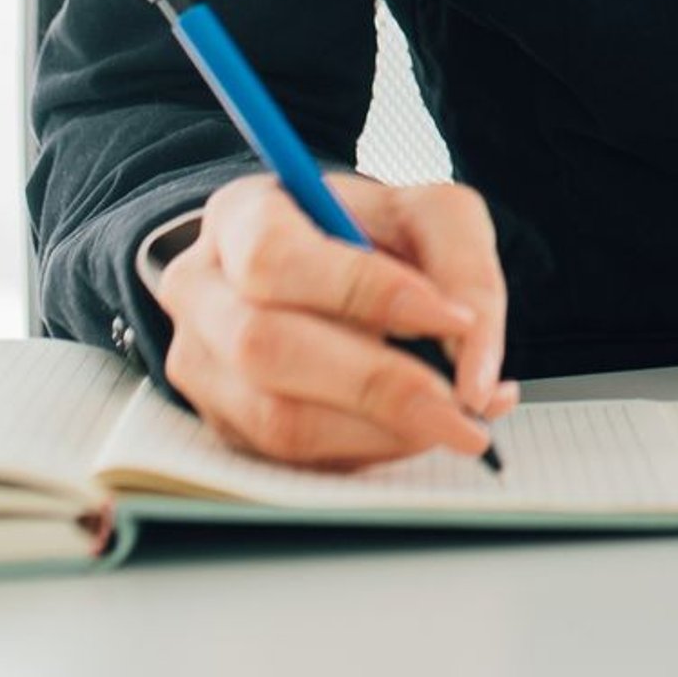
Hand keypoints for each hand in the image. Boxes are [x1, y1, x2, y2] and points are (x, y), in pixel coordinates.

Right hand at [156, 172, 520, 467]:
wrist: (330, 261)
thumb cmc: (376, 232)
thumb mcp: (433, 216)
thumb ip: (465, 274)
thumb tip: (476, 375)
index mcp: (241, 216)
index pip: (276, 259)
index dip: (362, 292)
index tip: (450, 319)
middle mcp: (201, 291)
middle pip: (264, 347)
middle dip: (378, 384)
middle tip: (463, 405)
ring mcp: (201, 366)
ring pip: (274, 420)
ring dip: (377, 432)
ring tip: (455, 421)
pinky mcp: (224, 425)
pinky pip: (290, 461)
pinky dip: (367, 452)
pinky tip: (416, 429)